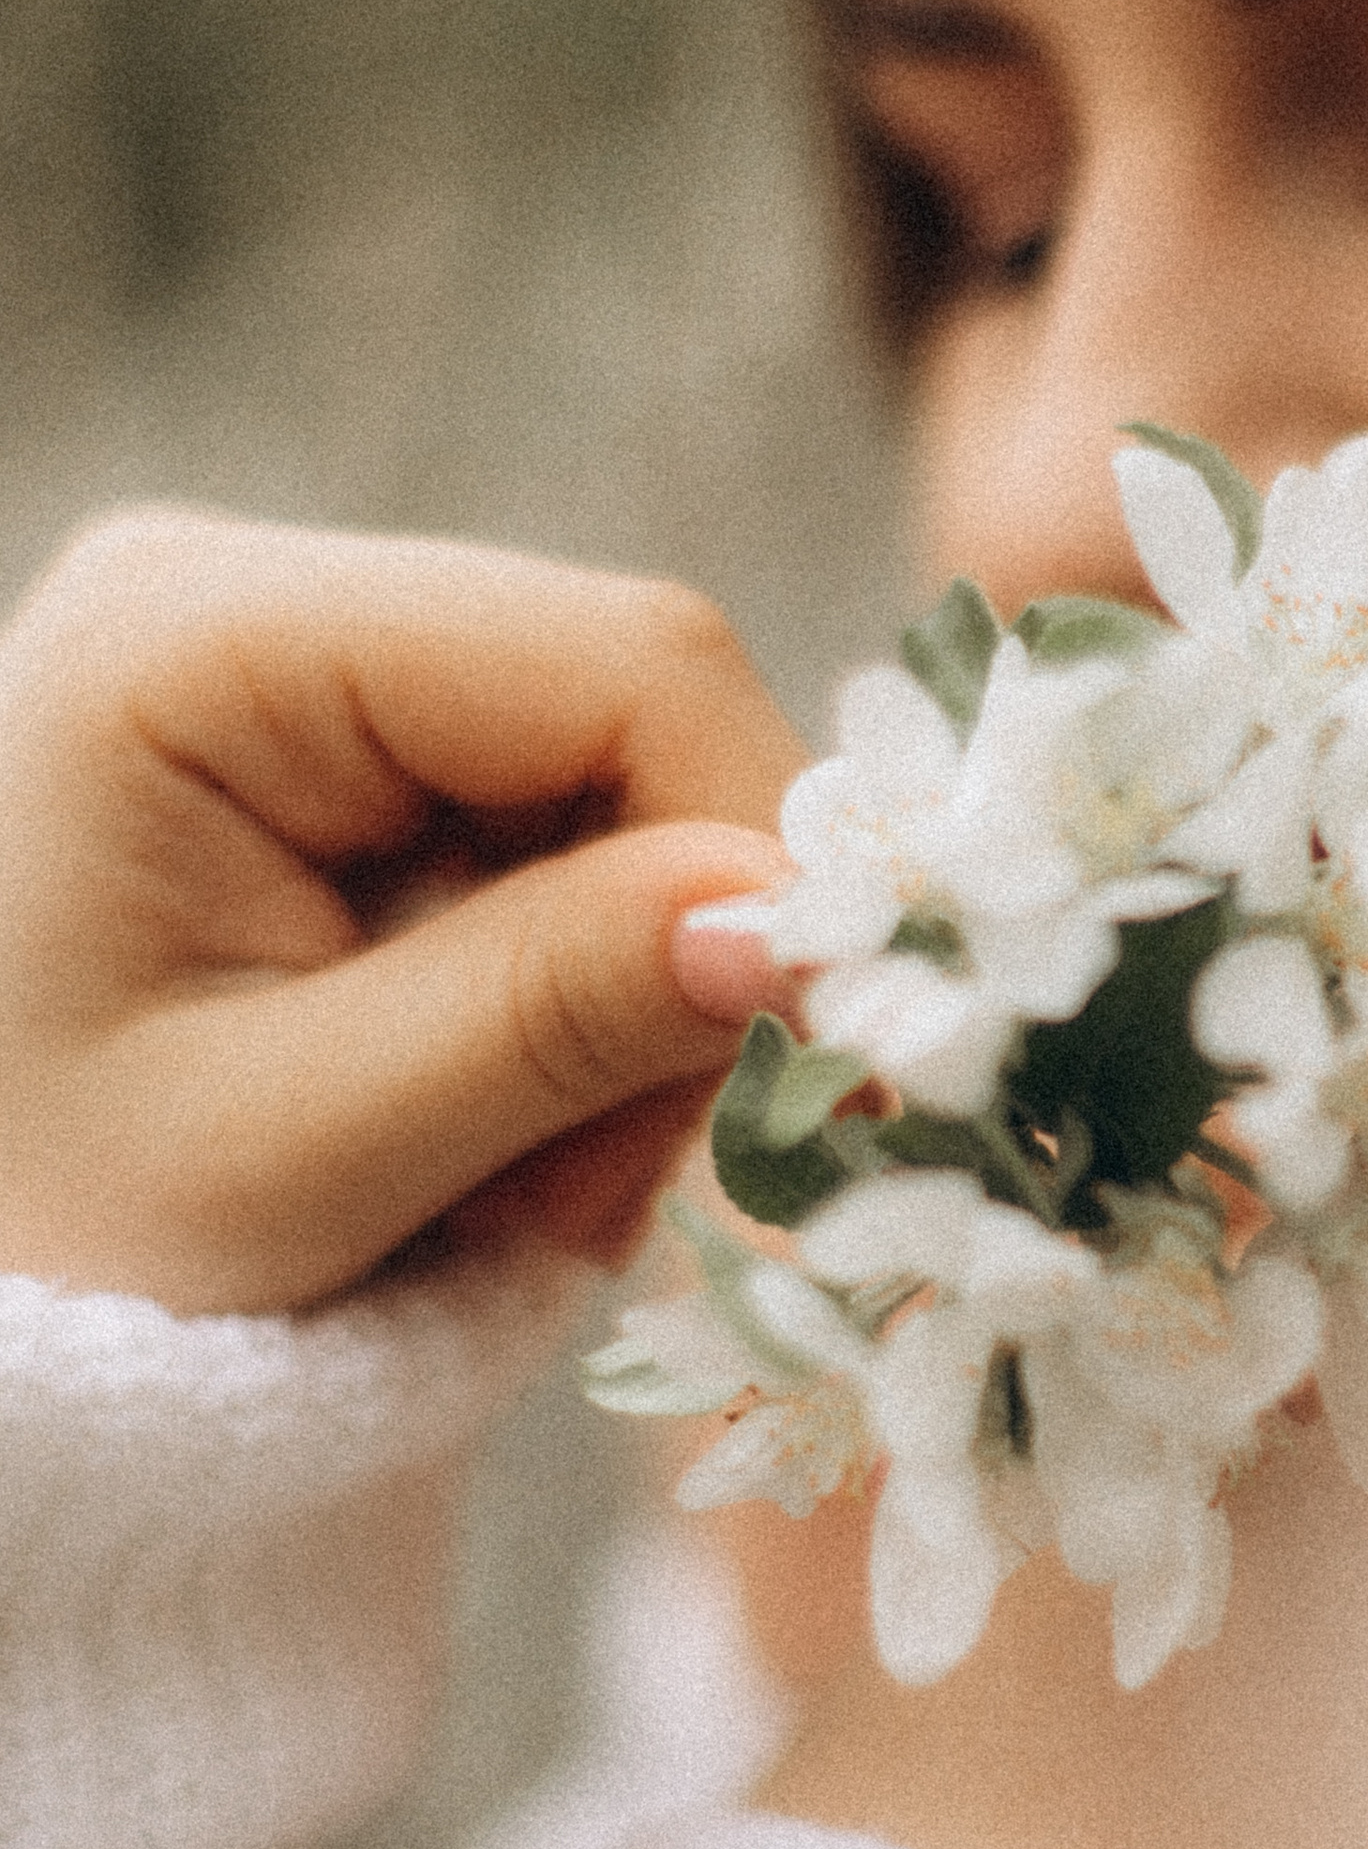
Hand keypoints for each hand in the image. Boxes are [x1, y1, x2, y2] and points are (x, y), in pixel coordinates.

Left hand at [0, 512, 810, 1312]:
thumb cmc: (28, 1252)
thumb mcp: (282, 1157)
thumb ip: (542, 1018)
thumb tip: (796, 924)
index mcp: (197, 636)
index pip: (621, 656)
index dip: (759, 845)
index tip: (808, 1062)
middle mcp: (249, 597)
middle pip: (632, 716)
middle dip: (671, 964)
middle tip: (598, 1204)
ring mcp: (294, 678)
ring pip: (618, 803)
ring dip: (620, 1020)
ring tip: (507, 1205)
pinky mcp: (335, 772)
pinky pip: (552, 857)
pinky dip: (563, 1020)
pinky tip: (478, 1147)